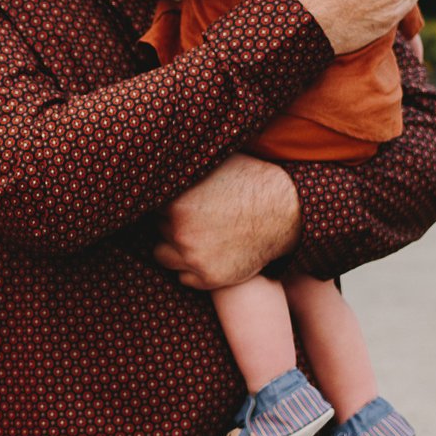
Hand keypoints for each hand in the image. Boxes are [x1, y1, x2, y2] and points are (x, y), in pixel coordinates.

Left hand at [152, 152, 299, 289]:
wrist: (287, 211)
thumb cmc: (251, 182)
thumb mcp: (213, 164)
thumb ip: (182, 167)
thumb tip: (158, 156)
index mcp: (174, 202)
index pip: (148, 204)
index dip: (163, 202)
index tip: (175, 201)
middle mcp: (178, 231)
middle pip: (156, 229)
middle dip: (170, 223)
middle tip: (196, 216)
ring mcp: (192, 257)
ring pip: (163, 255)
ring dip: (175, 248)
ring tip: (199, 235)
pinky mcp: (209, 277)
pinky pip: (184, 278)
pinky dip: (193, 269)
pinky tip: (210, 253)